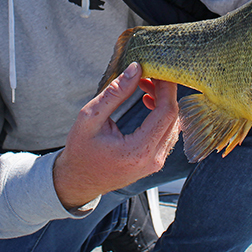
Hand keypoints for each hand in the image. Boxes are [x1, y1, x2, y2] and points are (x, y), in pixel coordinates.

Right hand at [53, 63, 178, 209]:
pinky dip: (162, 114)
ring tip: (144, 85)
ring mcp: (156, 162)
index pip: (167, 112)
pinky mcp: (155, 161)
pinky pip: (168, 132)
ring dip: (164, 101)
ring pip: (174, 124)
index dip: (166, 87)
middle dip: (165, 91)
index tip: (158, 69)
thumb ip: (114, 93)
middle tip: (149, 74)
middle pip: (174, 117)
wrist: (78, 181)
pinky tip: (148, 101)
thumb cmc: (81, 152)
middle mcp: (153, 159)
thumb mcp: (89, 118)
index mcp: (138, 150)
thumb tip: (135, 69)